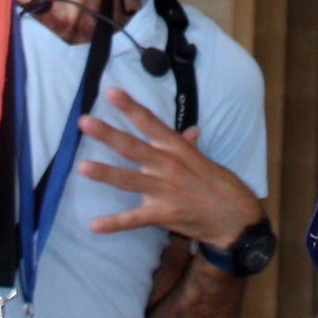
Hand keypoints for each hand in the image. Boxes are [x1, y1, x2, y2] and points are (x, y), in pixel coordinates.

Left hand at [77, 87, 261, 246]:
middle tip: (84, 121)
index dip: (130, 107)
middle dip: (108, 134)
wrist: (235, 218)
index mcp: (176, 148)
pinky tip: (94, 225)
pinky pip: (134, 219)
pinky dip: (114, 223)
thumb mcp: (204, 160)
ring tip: (81, 166)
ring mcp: (164, 191)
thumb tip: (191, 130)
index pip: (150, 122)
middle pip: (133, 147)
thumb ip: (190, 146)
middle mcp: (168, 166)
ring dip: (105, 173)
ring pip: (129, 179)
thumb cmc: (220, 185)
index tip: (110, 92)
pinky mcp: (163, 215)